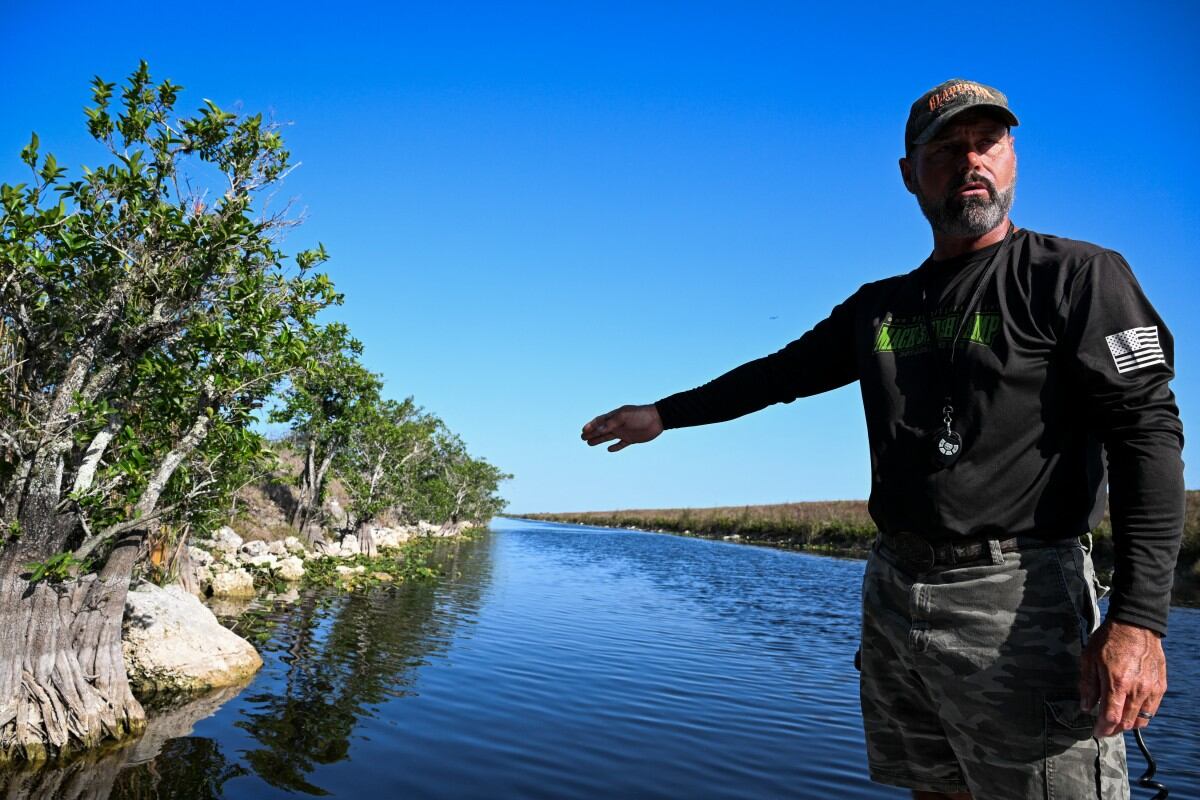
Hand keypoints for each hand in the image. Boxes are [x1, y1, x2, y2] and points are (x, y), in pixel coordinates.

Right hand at [581, 404, 663, 451]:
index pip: (600, 421)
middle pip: (602, 430)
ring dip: (599, 440)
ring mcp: (624, 432)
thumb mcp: (623, 417)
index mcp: (615, 416)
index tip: (583, 430)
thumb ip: (610, 424)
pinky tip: (609, 450)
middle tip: (582, 438)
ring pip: (608, 437)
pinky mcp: (632, 439)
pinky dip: (615, 447)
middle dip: (592, 433)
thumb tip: (597, 430)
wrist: (657, 419)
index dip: (591, 425)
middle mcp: (618, 424)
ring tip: (589, 443)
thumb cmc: (640, 415)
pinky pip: (621, 444)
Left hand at [1079, 619, 1165, 736]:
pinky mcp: (1160, 685)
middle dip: (1114, 729)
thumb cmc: (1109, 639)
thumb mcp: (1089, 659)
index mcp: (1117, 683)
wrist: (1135, 625)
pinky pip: (1152, 709)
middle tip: (1104, 728)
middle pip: (1126, 722)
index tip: (1096, 732)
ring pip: (1141, 719)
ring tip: (1117, 722)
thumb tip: (1086, 707)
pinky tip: (1131, 711)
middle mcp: (1137, 689)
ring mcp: (1151, 688)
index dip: (1103, 728)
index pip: (1111, 717)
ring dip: (1128, 724)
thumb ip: (1088, 686)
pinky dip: (1141, 715)